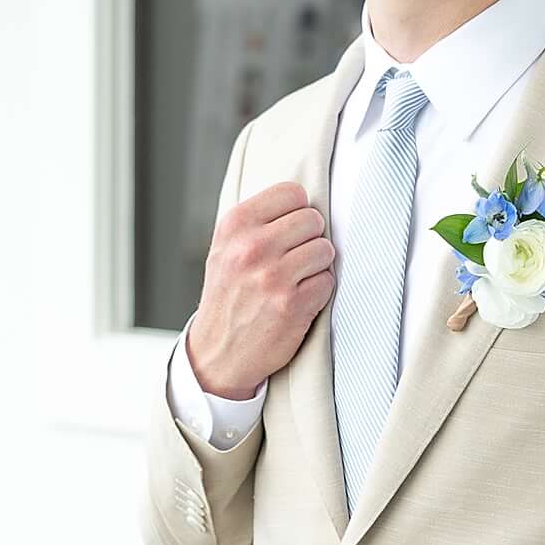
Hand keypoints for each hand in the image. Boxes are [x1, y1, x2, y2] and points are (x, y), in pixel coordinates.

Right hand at [184, 178, 341, 399]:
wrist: (218, 351)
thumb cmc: (228, 295)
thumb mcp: (226, 247)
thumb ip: (257, 220)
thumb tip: (301, 201)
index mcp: (235, 224)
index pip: (292, 193)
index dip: (298, 211)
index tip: (291, 229)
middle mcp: (253, 247)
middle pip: (313, 219)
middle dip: (311, 238)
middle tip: (296, 256)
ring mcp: (273, 277)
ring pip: (325, 249)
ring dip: (317, 265)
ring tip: (298, 277)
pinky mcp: (292, 305)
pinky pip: (327, 281)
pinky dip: (319, 290)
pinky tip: (300, 298)